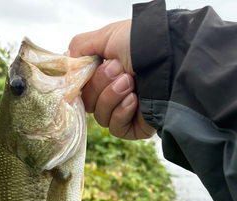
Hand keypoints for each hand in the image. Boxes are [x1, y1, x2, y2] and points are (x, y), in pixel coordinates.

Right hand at [69, 21, 155, 139]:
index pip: (82, 89)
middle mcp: (114, 93)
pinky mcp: (134, 128)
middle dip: (100, 85)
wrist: (170, 60)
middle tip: (119, 70)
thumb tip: (66, 64)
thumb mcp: (106, 36)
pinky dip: (121, 112)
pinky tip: (134, 100)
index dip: (81, 84)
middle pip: (89, 103)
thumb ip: (81, 47)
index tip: (83, 74)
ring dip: (112, 97)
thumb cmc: (142, 43)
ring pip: (100, 117)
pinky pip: (115, 128)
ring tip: (130, 82)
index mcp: (106, 74)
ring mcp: (124, 112)